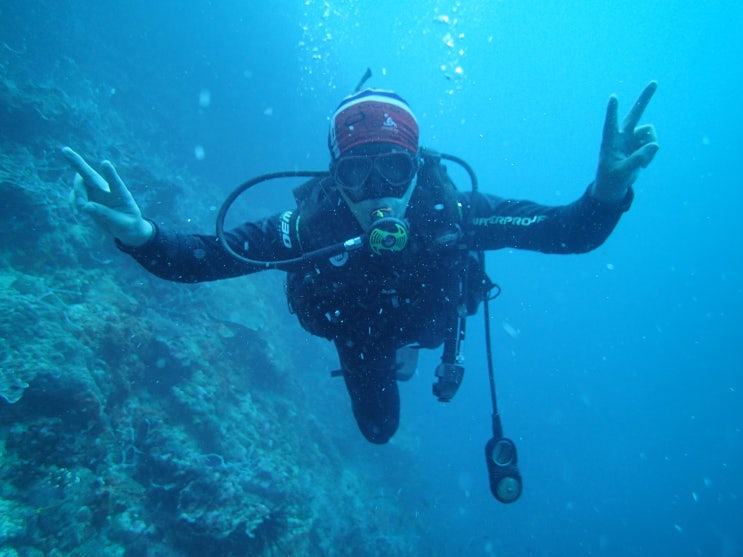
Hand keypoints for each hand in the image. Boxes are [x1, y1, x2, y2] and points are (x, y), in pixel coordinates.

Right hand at [62, 147, 153, 246]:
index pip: (115, 183)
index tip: (105, 163)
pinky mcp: (87, 198)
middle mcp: (106, 189)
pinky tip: (78, 212)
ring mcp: (95, 192)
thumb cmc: (129, 226)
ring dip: (77, 195)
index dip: (110, 174)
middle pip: (90, 173)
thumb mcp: (122, 224)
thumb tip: (86, 206)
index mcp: (121, 195)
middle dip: (76, 162)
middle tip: (64, 150)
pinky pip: (74, 195)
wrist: (126, 230)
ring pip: (79, 184)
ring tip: (82, 209)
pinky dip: (72, 202)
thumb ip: (106, 214)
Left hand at [592, 81, 658, 201]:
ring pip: (649, 133)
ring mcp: (632, 139)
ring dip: (651, 146)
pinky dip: (651, 154)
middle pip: (635, 114)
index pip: (610, 124)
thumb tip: (655, 145)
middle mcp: (622, 136)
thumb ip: (637, 160)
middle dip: (645, 99)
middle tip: (654, 82)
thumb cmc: (611, 179)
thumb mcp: (622, 173)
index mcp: (610, 141)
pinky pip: (653, 144)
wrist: (614, 186)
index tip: (613, 97)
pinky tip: (644, 164)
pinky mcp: (641, 145)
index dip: (612, 111)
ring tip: (644, 163)